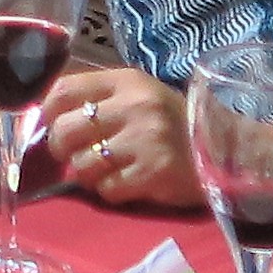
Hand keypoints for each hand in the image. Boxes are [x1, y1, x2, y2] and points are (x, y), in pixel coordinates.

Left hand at [42, 62, 195, 208]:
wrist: (225, 148)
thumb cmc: (173, 123)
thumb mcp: (139, 95)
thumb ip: (99, 99)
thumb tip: (46, 116)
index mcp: (126, 82)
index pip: (64, 90)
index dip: (48, 113)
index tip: (55, 126)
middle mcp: (133, 107)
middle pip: (65, 130)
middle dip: (62, 149)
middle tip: (76, 155)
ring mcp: (144, 140)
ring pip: (82, 165)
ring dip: (87, 175)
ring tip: (106, 171)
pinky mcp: (153, 173)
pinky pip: (107, 189)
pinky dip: (111, 191)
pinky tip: (127, 183)